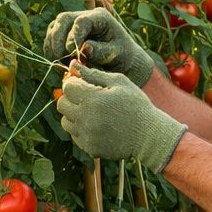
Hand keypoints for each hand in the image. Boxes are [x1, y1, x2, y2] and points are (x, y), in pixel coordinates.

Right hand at [43, 8, 154, 87]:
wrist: (119, 58)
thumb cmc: (121, 55)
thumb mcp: (118, 54)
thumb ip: (103, 51)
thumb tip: (85, 47)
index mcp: (100, 17)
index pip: (81, 21)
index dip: (74, 36)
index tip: (73, 52)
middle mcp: (84, 16)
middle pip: (62, 20)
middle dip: (58, 41)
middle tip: (61, 60)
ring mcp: (71, 23)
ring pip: (53, 29)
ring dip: (53, 48)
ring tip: (62, 65)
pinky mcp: (63, 33)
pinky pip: (50, 39)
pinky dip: (51, 52)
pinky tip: (59, 64)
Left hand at [56, 64, 186, 172]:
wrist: (149, 135)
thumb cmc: (136, 104)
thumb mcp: (119, 82)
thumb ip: (93, 73)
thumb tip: (73, 64)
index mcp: (93, 99)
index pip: (67, 87)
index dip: (74, 83)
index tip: (84, 84)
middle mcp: (86, 118)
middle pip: (62, 104)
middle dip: (71, 98)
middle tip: (86, 98)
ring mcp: (86, 135)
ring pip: (65, 121)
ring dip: (74, 114)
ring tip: (91, 112)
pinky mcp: (89, 147)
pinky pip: (75, 136)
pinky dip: (81, 129)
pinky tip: (97, 125)